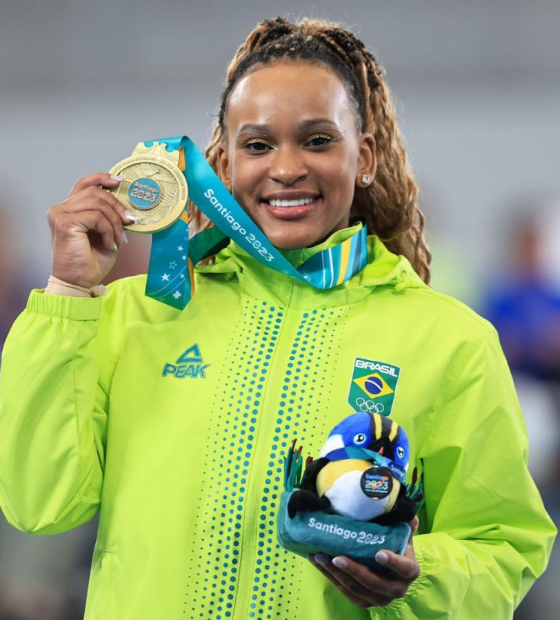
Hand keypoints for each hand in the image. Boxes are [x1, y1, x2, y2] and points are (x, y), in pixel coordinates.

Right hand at [47, 173, 135, 288]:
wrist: (80, 283)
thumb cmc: (91, 262)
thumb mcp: (106, 234)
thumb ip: (110, 217)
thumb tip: (128, 207)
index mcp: (69, 209)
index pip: (85, 184)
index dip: (102, 178)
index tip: (120, 182)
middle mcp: (61, 209)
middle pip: (95, 192)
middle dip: (117, 206)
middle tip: (130, 222)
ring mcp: (60, 214)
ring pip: (97, 203)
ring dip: (115, 222)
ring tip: (119, 239)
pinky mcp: (65, 223)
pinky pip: (96, 217)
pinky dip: (109, 230)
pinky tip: (110, 244)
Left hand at [308, 516, 419, 608]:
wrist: (394, 570)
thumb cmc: (397, 547)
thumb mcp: (403, 534)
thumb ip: (405, 524)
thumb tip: (409, 514)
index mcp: (409, 571)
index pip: (404, 568)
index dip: (393, 562)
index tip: (378, 553)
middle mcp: (396, 589)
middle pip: (374, 583)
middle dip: (353, 570)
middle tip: (336, 557)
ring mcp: (379, 598)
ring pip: (356, 589)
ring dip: (336, 574)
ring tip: (320, 557)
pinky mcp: (364, 601)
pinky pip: (345, 591)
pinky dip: (330, 577)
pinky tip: (318, 563)